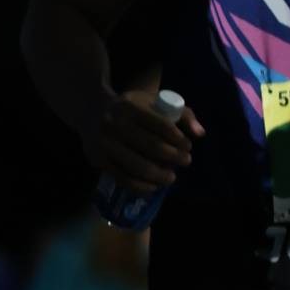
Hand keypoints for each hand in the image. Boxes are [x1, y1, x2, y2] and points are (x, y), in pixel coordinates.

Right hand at [85, 82, 199, 194]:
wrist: (90, 111)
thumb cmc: (130, 108)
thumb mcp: (153, 102)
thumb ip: (181, 114)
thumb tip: (200, 133)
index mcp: (131, 107)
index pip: (162, 126)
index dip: (179, 139)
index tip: (188, 147)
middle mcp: (115, 124)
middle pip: (152, 147)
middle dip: (174, 157)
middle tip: (185, 161)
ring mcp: (104, 143)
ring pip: (138, 167)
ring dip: (160, 176)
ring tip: (171, 178)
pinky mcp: (98, 160)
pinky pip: (123, 179)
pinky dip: (141, 187)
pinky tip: (153, 186)